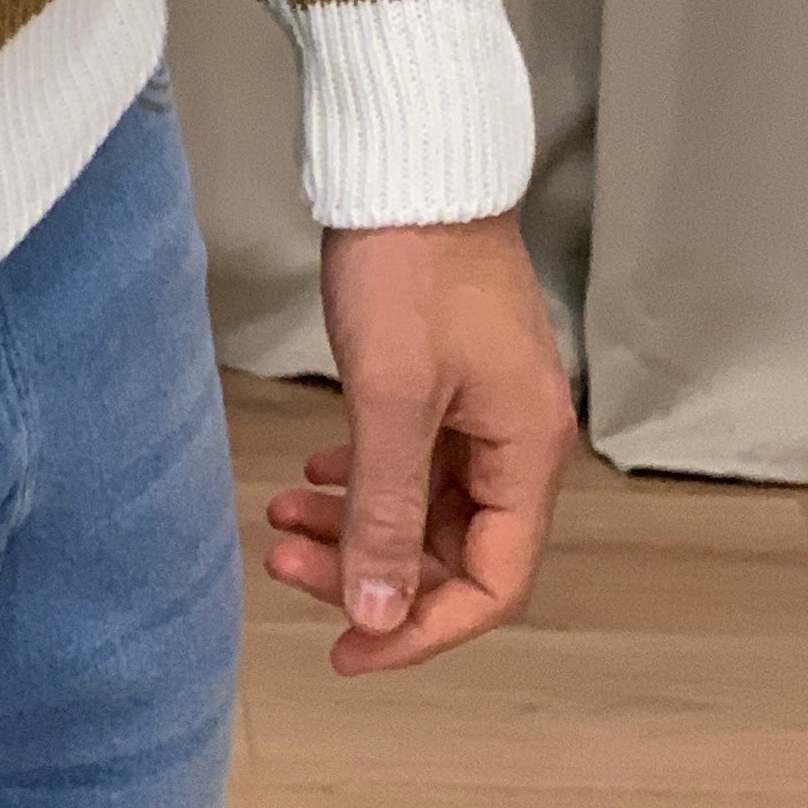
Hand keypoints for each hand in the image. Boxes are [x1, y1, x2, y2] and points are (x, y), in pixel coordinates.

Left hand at [263, 212, 577, 673]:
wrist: (408, 157)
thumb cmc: (411, 260)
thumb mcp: (391, 397)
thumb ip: (386, 512)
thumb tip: (379, 613)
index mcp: (528, 452)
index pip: (490, 584)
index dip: (419, 628)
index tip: (348, 649)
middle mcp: (516, 437)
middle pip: (450, 548)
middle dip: (369, 570)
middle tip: (286, 565)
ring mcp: (481, 404)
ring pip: (421, 501)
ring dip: (355, 521)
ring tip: (279, 521)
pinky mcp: (445, 373)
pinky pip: (409, 455)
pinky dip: (361, 474)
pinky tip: (313, 473)